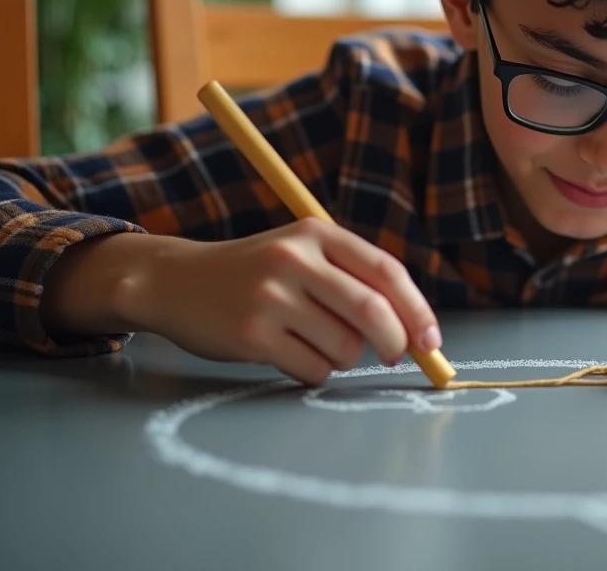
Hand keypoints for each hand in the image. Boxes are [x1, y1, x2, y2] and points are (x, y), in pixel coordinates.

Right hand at [122, 218, 440, 384]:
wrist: (176, 282)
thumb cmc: (256, 274)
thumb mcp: (302, 253)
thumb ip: (353, 279)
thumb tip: (414, 329)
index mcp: (317, 233)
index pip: (387, 271)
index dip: (417, 309)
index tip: (431, 340)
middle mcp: (295, 259)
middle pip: (372, 312)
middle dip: (394, 343)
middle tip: (392, 357)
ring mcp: (271, 297)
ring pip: (345, 346)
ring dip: (345, 358)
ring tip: (318, 345)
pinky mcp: (252, 334)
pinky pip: (312, 368)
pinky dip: (315, 372)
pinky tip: (292, 355)